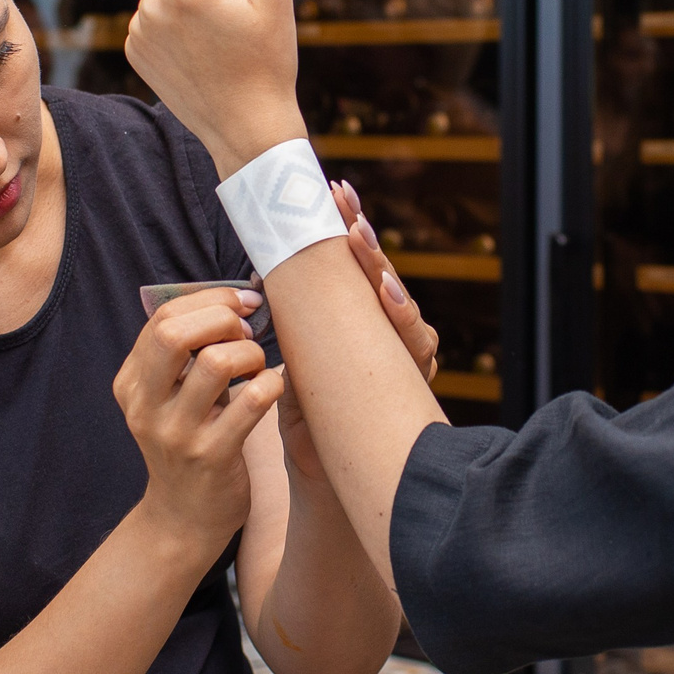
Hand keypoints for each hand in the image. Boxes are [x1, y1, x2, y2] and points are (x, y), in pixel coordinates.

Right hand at [114, 287, 285, 545]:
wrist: (184, 517)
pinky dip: (272, 383)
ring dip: (250, 353)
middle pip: (176, 333)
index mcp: (131, 383)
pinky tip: (272, 390)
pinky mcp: (212, 456)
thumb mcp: (167, 397)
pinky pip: (254, 401)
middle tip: (247, 332)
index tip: (243, 302)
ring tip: (257, 366)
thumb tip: (235, 296)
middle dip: (224, 318)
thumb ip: (182, 352)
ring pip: (217, 362)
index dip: (211, 299)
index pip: (164, 317)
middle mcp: (146, 406)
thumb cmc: (188, 442)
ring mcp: (177, 434)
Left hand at [126, 0, 306, 174]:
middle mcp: (150, 5)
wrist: (248, 129)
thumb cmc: (268, 63)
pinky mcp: (135, 48)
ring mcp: (137, 29)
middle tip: (240, 22)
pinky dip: (183, 18)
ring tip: (224, 36)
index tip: (251, 1)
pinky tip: (204, 47)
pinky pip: (162, 11)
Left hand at [279, 182, 440, 485]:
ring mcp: (404, 359)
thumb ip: (293, 323)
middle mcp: (386, 337)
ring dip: (380, 268)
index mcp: (358, 325)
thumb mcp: (296, 362)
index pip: (353, 268)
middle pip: (380, 275)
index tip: (328, 193)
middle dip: (362, 236)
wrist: (332, 481)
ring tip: (358, 238)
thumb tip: (257, 275)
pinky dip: (403, 318)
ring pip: (402, 304)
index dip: (344, 230)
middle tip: (342, 199)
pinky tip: (387, 294)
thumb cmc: (313, 421)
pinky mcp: (412, 385)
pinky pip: (416, 346)